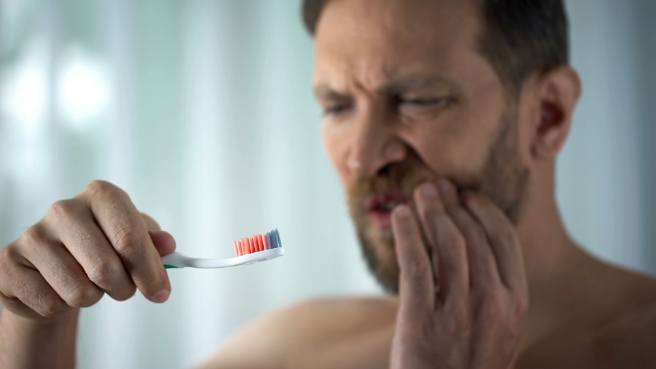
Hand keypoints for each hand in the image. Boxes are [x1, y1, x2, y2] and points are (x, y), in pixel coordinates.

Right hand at [0, 180, 175, 320]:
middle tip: (123, 288)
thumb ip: (154, 243)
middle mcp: (64, 210)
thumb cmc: (103, 247)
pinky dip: (62, 307)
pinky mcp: (9, 265)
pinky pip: (51, 305)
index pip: (129, 236)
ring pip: (79, 292)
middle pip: (105, 269)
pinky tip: (59, 288)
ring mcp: (33, 236)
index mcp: (101, 196)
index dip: (149, 270)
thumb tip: (168, 245)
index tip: (160, 292)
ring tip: (88, 283)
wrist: (54, 264)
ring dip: (93, 297)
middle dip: (123, 289)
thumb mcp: (134, 238)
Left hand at [389, 179, 528, 368]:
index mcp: (515, 302)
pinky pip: (415, 264)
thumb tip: (476, 245)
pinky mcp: (421, 318)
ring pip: (447, 243)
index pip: (505, 240)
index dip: (484, 210)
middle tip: (436, 186)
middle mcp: (492, 301)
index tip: (467, 195)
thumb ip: (495, 293)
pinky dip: (407, 233)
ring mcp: (457, 310)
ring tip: (419, 194)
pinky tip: (401, 216)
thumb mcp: (498, 332)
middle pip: (473, 235)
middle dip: (452, 204)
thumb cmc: (469, 366)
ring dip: (431, 211)